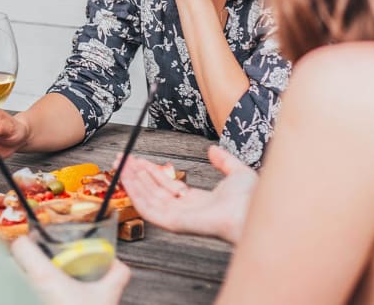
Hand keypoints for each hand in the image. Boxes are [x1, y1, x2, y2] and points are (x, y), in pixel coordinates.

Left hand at [10, 236, 130, 304]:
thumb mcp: (107, 298)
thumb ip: (116, 275)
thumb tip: (117, 264)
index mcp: (43, 277)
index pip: (19, 247)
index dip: (28, 241)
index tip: (37, 243)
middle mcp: (27, 290)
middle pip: (13, 266)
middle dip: (25, 265)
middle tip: (42, 267)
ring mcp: (23, 299)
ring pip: (13, 285)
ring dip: (24, 284)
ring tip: (43, 289)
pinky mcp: (23, 303)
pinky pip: (17, 297)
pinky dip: (27, 297)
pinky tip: (43, 300)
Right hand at [120, 145, 255, 244]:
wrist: (251, 210)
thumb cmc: (250, 199)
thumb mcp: (236, 172)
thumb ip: (224, 161)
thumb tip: (213, 150)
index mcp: (198, 202)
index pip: (167, 187)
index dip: (151, 172)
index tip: (138, 160)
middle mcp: (186, 211)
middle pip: (153, 191)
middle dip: (136, 174)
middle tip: (122, 159)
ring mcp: (178, 218)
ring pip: (148, 198)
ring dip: (132, 181)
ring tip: (121, 165)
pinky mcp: (174, 223)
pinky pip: (149, 208)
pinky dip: (136, 193)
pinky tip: (128, 179)